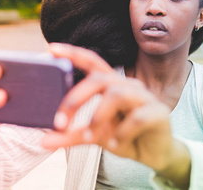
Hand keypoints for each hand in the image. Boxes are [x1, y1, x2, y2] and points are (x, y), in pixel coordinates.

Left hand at [41, 43, 174, 171]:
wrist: (155, 155)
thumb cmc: (124, 138)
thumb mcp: (95, 136)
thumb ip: (71, 135)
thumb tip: (43, 141)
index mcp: (112, 86)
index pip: (92, 62)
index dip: (73, 53)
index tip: (50, 48)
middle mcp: (128, 86)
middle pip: (99, 80)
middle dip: (76, 99)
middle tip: (59, 122)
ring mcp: (145, 97)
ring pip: (117, 95)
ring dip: (98, 118)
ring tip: (90, 137)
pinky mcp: (159, 113)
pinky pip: (137, 117)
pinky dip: (122, 133)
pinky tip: (116, 145)